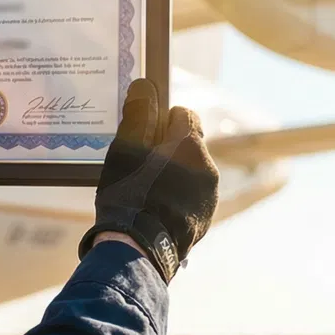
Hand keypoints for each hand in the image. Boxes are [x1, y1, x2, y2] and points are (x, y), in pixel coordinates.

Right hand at [79, 79, 219, 281]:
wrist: (137, 249)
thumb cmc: (129, 195)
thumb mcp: (125, 149)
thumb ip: (139, 114)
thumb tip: (145, 86)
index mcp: (191, 146)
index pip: (184, 115)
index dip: (162, 119)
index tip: (143, 133)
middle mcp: (208, 169)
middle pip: (187, 144)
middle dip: (166, 148)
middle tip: (137, 163)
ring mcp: (209, 197)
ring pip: (190, 172)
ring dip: (171, 173)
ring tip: (142, 189)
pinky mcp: (204, 220)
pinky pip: (191, 197)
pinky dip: (175, 197)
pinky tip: (152, 208)